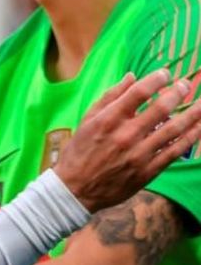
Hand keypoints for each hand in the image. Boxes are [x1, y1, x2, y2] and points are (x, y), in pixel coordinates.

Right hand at [55, 70, 200, 211]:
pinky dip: (191, 137)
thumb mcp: (86, 121)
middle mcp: (125, 135)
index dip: (156, 79)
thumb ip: (109, 97)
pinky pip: (175, 151)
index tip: (165, 74)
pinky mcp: (147, 171)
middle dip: (178, 92)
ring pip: (174, 129)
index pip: (139, 92)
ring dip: (193, 113)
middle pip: (161, 108)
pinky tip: (200, 127)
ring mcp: (139, 154)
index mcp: (108, 121)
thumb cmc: (78, 153)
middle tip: (186, 85)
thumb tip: (132, 76)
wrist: (74, 190)